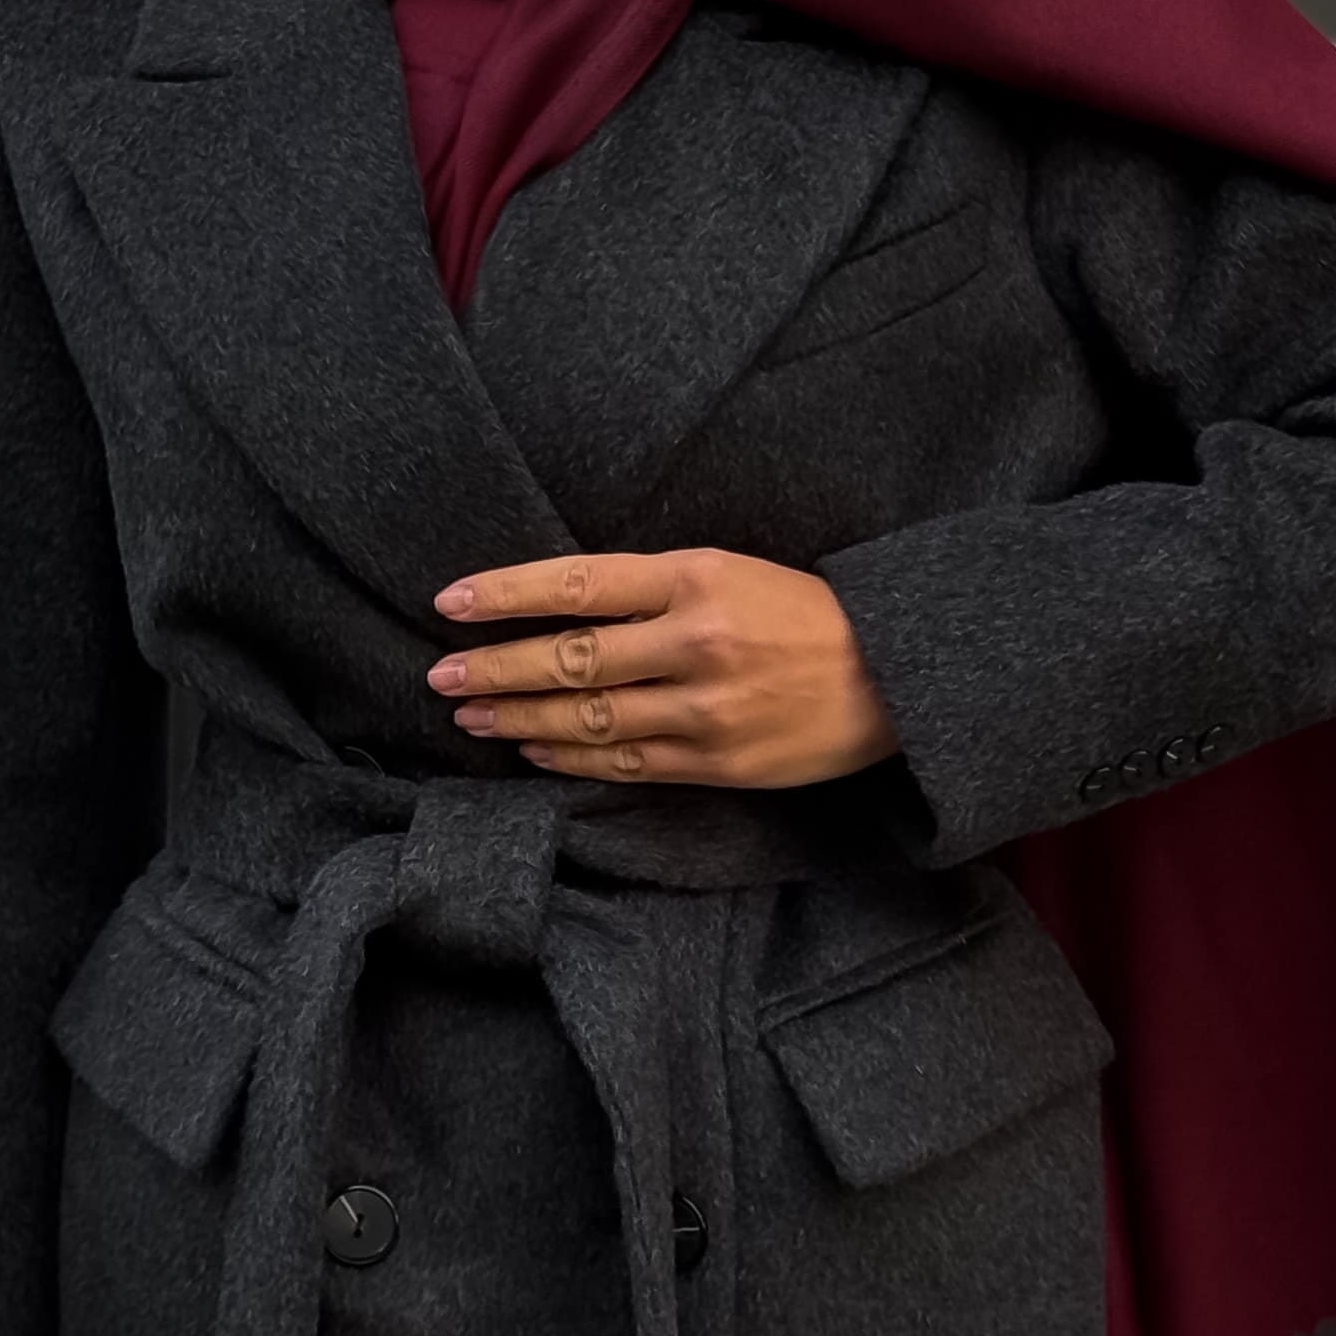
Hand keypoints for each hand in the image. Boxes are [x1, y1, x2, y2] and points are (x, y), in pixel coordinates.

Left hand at [428, 548, 900, 786]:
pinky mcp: (715, 762)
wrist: (893, 676)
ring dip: (519, 716)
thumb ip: (652, 588)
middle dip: (496, 667)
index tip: (450, 603)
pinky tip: (530, 747)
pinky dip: (568, 757)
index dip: (507, 594)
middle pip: (571, 657)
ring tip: (470, 716)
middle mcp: (695, 642)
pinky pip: (623, 763)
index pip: (577, 583)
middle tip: (442, 676)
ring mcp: (704, 709)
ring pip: (588, 716)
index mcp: (696, 577)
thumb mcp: (732, 571)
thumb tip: (561, 608)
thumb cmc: (805, 615)